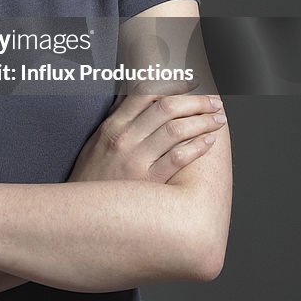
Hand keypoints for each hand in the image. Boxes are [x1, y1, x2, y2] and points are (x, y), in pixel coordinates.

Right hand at [68, 90, 226, 184]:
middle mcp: (124, 139)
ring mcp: (136, 161)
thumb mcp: (96, 143)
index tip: (193, 84)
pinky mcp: (148, 183)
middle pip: (166, 108)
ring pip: (176, 130)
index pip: (146, 95)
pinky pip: (178, 158)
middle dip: (196, 102)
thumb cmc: (92, 180)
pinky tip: (209, 142)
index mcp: (111, 126)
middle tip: (215, 101)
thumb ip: (118, 120)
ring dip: (202, 121)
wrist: (82, 217)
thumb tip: (136, 97)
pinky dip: (196, 147)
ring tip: (218, 119)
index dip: (174, 85)